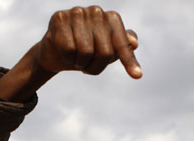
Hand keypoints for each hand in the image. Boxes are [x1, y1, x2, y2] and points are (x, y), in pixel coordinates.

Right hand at [0, 6, 140, 101]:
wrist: (56, 53)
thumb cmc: (86, 51)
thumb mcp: (108, 51)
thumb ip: (123, 47)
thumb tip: (134, 42)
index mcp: (112, 18)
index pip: (122, 44)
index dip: (129, 61)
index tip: (137, 76)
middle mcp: (96, 11)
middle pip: (105, 52)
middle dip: (97, 66)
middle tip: (88, 65)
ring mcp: (78, 12)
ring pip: (86, 52)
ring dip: (81, 63)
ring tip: (76, 57)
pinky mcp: (60, 17)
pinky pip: (69, 49)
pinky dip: (67, 57)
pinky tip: (64, 51)